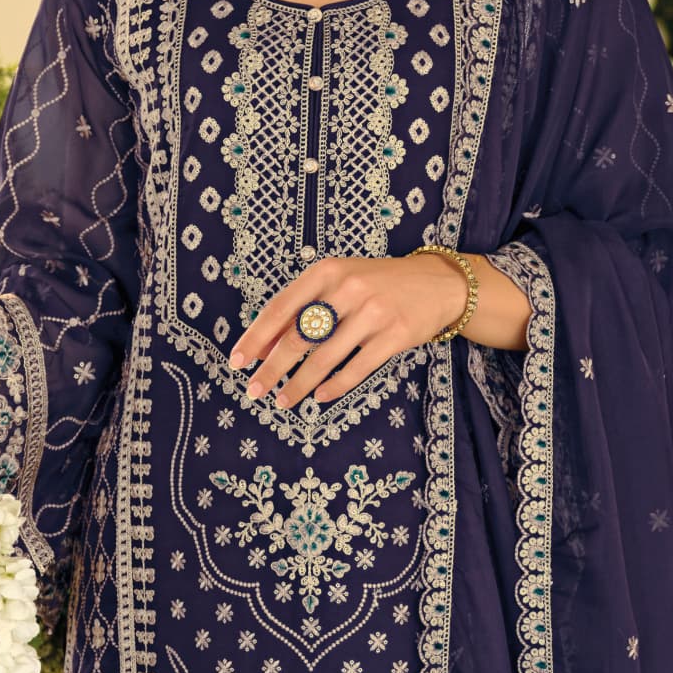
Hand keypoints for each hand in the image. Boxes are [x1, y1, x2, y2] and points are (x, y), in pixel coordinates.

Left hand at [226, 253, 467, 409]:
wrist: (436, 283)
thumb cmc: (376, 283)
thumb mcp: (338, 281)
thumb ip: (303, 308)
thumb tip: (264, 346)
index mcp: (326, 271)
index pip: (280, 308)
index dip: (256, 337)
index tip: (236, 361)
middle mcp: (347, 289)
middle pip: (298, 337)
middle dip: (271, 368)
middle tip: (253, 390)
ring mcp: (373, 313)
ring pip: (325, 358)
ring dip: (299, 384)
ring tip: (282, 401)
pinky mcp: (395, 336)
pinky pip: (357, 369)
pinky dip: (334, 387)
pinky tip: (320, 397)